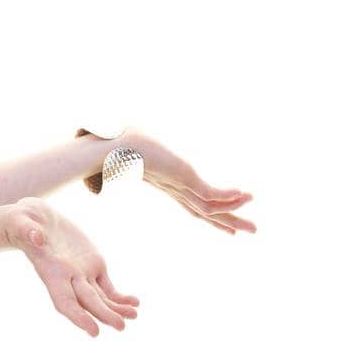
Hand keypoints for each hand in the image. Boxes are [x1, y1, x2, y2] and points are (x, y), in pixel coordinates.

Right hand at [5, 198, 139, 336]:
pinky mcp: (93, 266)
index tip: (93, 331)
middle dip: (104, 315)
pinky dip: (120, 297)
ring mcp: (82, 274)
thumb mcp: (22, 223)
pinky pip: (107, 287)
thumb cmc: (23, 223)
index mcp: (51, 272)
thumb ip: (28, 231)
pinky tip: (134, 303)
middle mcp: (67, 278)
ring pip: (101, 298)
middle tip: (121, 326)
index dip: (78, 316)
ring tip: (134, 314)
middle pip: (88, 302)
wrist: (34, 221)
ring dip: (116, 309)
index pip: (64, 301)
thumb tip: (36, 236)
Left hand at [119, 129, 256, 235]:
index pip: (192, 203)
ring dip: (235, 214)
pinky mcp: (181, 177)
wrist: (106, 145)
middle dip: (229, 220)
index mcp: (165, 181)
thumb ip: (131, 137)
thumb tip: (119, 128)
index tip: (226, 226)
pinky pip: (209, 193)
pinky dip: (227, 196)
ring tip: (254, 226)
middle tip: (252, 231)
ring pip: (210, 209)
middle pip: (205, 211)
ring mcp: (178, 184)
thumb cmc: (112, 139)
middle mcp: (173, 187)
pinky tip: (244, 195)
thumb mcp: (130, 139)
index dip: (212, 214)